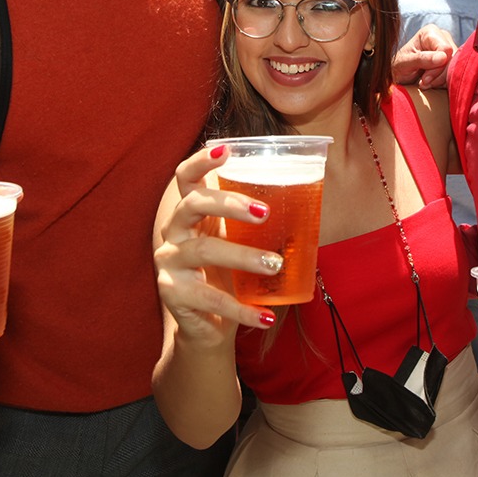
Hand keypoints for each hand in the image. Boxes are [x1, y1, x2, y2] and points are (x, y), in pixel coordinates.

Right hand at [155, 146, 282, 342]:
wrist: (208, 326)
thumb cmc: (228, 277)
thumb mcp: (239, 245)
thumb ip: (256, 225)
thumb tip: (308, 203)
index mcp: (190, 213)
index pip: (186, 177)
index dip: (201, 161)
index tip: (227, 150)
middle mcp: (173, 232)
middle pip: (193, 204)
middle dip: (229, 203)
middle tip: (265, 213)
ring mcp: (169, 262)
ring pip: (204, 250)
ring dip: (244, 257)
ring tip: (276, 264)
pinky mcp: (172, 293)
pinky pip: (209, 298)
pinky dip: (241, 309)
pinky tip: (264, 316)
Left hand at [392, 25, 456, 88]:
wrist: (399, 75)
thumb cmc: (399, 66)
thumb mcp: (406, 63)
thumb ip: (422, 59)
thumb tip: (443, 58)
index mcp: (430, 32)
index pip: (445, 49)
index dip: (437, 67)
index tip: (424, 78)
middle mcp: (443, 37)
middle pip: (453, 59)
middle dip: (439, 75)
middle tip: (424, 83)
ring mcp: (449, 49)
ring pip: (455, 67)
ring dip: (440, 80)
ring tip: (425, 83)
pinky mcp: (452, 60)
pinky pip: (455, 73)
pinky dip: (444, 82)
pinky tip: (432, 83)